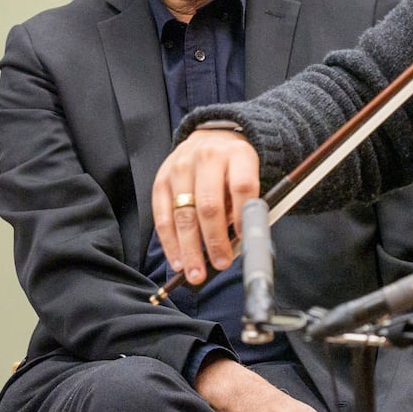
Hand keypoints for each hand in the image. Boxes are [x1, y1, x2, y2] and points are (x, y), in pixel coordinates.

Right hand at [151, 127, 261, 282]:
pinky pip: (163, 217)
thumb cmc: (235, 166)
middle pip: (209, 204)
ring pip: (184, 214)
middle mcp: (207, 158)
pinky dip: (170, 242)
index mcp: (237, 154)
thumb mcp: (251, 173)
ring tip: (196, 273)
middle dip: (214, 240)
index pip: (242, 186)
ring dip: (190, 249)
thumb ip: (248, 203)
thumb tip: (242, 242)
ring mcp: (180, 168)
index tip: (245, 239)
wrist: (211, 138)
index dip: (243, 215)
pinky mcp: (161, 180)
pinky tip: (178, 260)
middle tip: (221, 263)